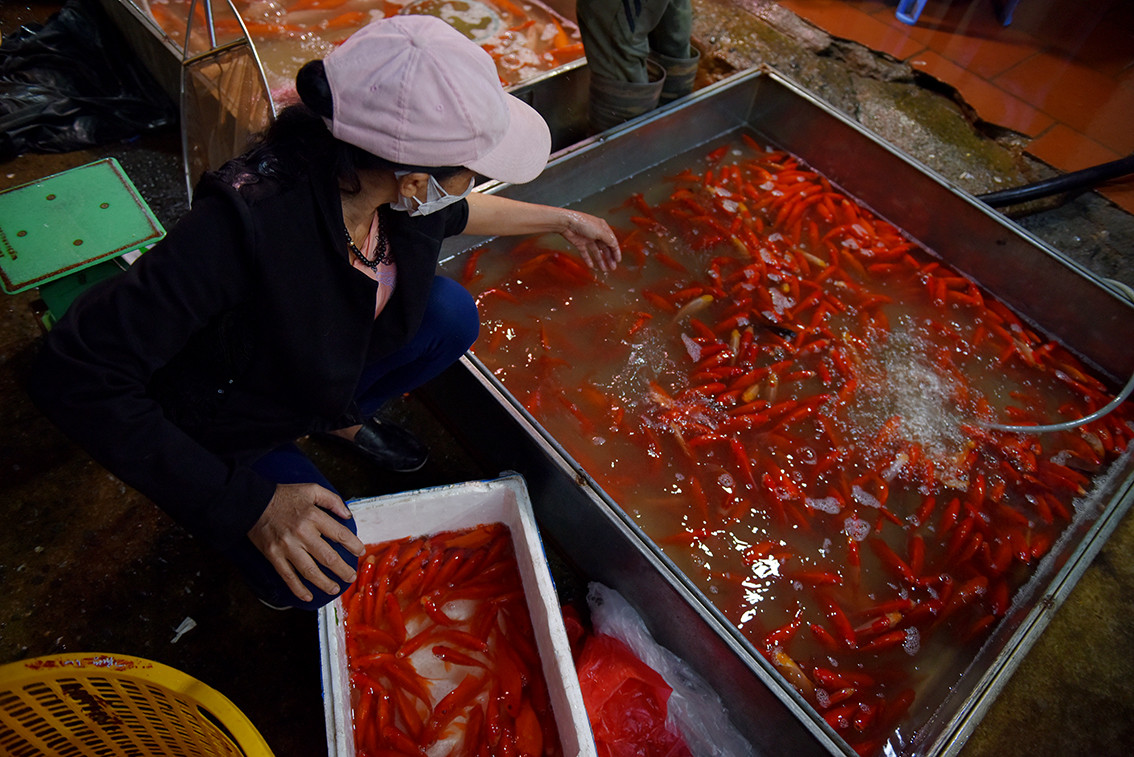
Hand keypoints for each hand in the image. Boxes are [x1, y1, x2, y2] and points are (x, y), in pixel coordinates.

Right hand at [248, 482, 365, 602]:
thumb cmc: (284, 496)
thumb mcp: (311, 489)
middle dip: (342, 570)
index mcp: (313, 516)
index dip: (353, 545)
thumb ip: (332, 500)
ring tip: (335, 589)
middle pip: (328, 557)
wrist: (252, 502)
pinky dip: (298, 588)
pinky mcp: (274, 556)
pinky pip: (288, 576)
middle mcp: (302, 533)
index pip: (339, 534)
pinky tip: (308, 596)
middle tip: (351, 577)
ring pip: (310, 571)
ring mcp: (287, 547)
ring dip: (324, 583)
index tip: (359, 552)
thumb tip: (347, 515)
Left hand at [561, 209, 621, 271]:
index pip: (612, 241)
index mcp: (603, 228)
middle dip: (609, 258)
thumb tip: (614, 245)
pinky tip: (591, 266)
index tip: (618, 260)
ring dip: (600, 260)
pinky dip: (588, 259)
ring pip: (596, 252)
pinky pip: (585, 253)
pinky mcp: (580, 243)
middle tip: (612, 267)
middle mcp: (596, 233)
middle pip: (605, 248)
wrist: (566, 223)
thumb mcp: (600, 231)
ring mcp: (588, 238)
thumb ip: (608, 240)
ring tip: (604, 269)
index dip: (616, 251)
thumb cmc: (583, 223)